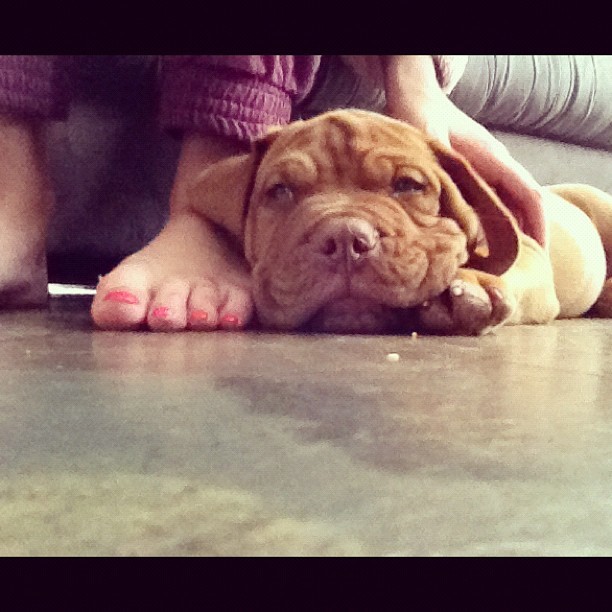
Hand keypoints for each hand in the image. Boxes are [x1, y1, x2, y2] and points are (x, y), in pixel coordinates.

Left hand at [384, 56, 546, 246]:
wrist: (413, 98)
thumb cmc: (420, 117)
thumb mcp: (429, 147)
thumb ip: (440, 177)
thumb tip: (452, 220)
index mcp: (493, 158)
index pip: (528, 195)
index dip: (537, 225)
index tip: (539, 252)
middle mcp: (495, 165)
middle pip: (522, 204)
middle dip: (524, 236)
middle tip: (518, 270)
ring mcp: (484, 170)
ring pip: (505, 205)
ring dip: (506, 232)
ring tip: (498, 265)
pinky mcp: (470, 175)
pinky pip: (487, 203)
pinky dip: (487, 224)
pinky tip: (475, 245)